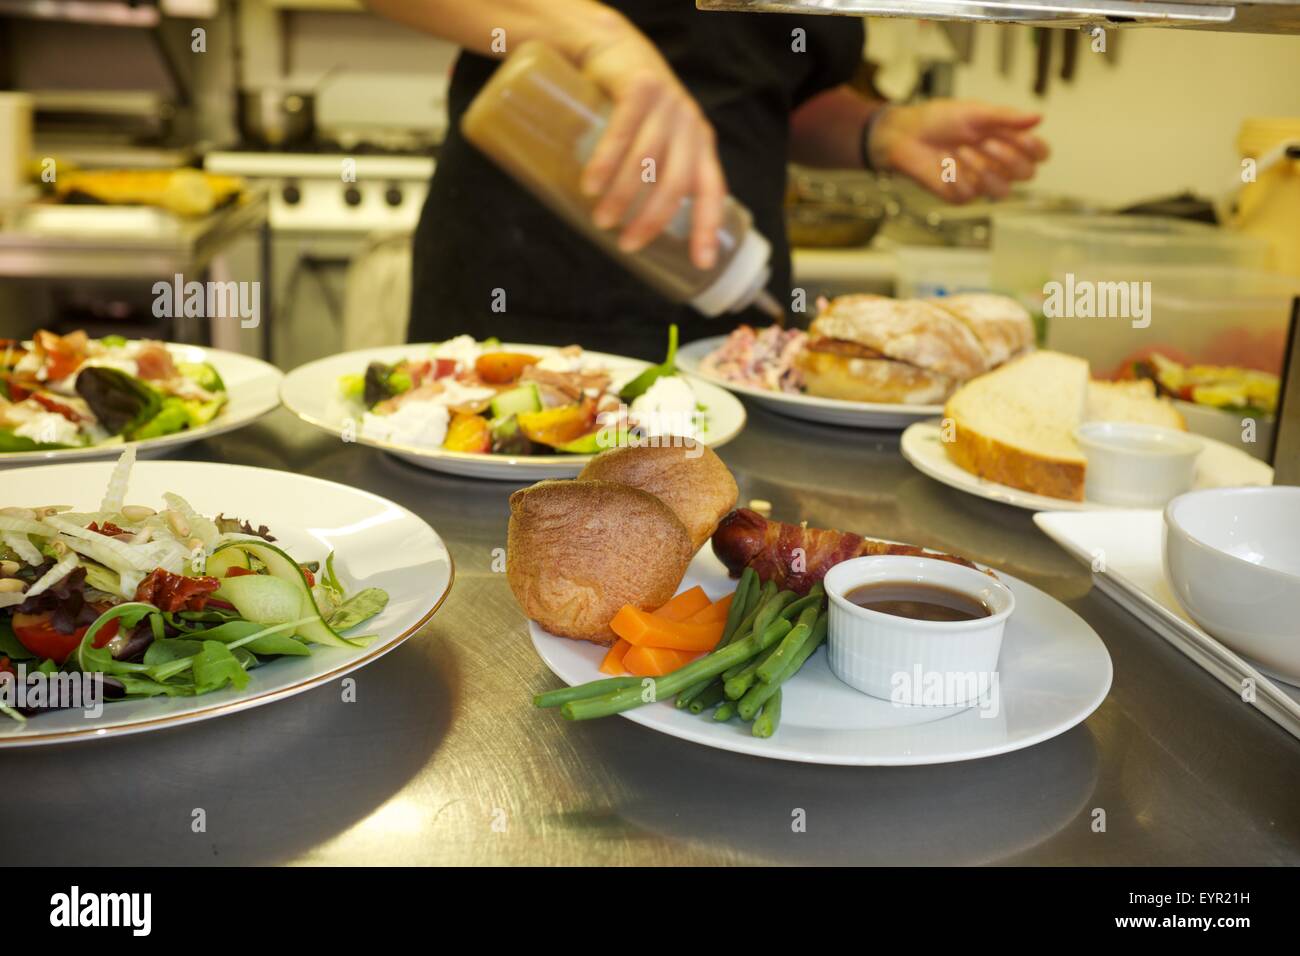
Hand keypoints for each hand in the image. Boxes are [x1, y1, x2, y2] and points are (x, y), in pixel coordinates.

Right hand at [578, 30, 726, 269]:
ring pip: (648, 159)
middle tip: (627, 245)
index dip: (708, 228)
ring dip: (623, 196)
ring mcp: (667, 103)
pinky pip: (624, 130)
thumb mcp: (652, 140)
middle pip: (676, 182)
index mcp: (700, 144)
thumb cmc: (629, 108)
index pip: (712, 190)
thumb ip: (651, 175)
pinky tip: (592, 184)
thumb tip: (631, 233)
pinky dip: (607, 161)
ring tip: (601, 221)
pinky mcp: (639, 86)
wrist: (611, 47)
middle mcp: (690, 125)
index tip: (701, 263)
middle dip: (652, 220)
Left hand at [868, 100, 1049, 202]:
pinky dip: (956, 176)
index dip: (1035, 149)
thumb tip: (1039, 117)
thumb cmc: (940, 120)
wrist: (908, 134)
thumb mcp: (975, 112)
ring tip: (961, 151)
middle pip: (1027, 174)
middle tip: (986, 142)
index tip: (1022, 136)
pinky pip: (970, 194)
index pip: (1039, 154)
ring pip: (1003, 191)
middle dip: (1009, 159)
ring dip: (984, 170)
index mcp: (1008, 141)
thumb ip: (1006, 117)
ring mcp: (981, 181)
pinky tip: (944, 164)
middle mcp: (998, 163)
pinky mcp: (961, 194)